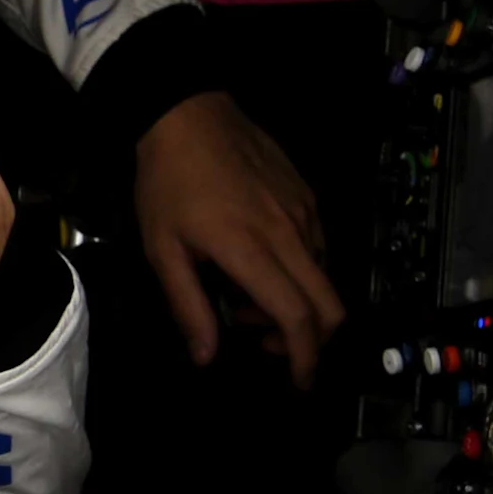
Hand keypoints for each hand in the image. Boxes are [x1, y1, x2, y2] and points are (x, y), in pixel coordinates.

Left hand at [136, 91, 341, 387]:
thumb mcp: (162, 249)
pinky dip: (300, 274)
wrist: (187, 112)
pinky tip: (262, 267)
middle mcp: (290, 234)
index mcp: (253, 251)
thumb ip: (188, 306)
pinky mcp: (308, 196)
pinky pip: (320, 249)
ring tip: (248, 302)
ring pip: (326, 279)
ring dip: (300, 305)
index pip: (298, 318)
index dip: (304, 358)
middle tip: (270, 347)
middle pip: (330, 306)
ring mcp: (304, 213)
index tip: (298, 382)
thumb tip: (207, 356)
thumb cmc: (167, 182)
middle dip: (313, 341)